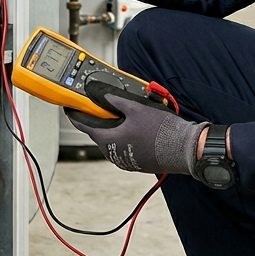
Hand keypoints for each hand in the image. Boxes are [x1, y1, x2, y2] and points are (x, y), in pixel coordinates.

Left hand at [65, 82, 207, 175]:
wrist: (184, 149)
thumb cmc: (161, 131)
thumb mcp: (135, 108)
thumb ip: (114, 99)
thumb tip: (100, 93)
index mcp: (108, 140)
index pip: (84, 126)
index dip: (76, 114)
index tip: (70, 108)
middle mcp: (113, 153)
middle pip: (99, 132)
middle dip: (100, 118)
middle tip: (104, 105)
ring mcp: (125, 160)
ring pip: (113, 139)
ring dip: (115, 127)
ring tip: (127, 114)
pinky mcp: (137, 163)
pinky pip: (125, 146)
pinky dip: (126, 136)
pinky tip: (138, 127)